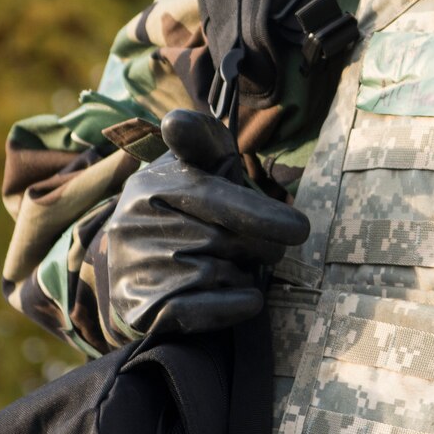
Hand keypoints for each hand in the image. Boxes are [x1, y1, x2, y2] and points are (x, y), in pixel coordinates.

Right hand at [102, 109, 309, 339]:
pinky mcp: (138, 309)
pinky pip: (199, 311)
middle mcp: (132, 226)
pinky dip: (233, 306)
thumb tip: (176, 121)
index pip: (212, 198)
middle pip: (224, 240)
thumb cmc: (188, 206)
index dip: (259, 214)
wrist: (143, 263)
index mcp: (150, 186)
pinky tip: (247, 299)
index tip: (301, 230)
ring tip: (239, 267)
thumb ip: (202, 140)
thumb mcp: (196, 166)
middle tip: (269, 248)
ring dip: (244, 275)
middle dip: (260, 247)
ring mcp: (132, 270)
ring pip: (217, 275)